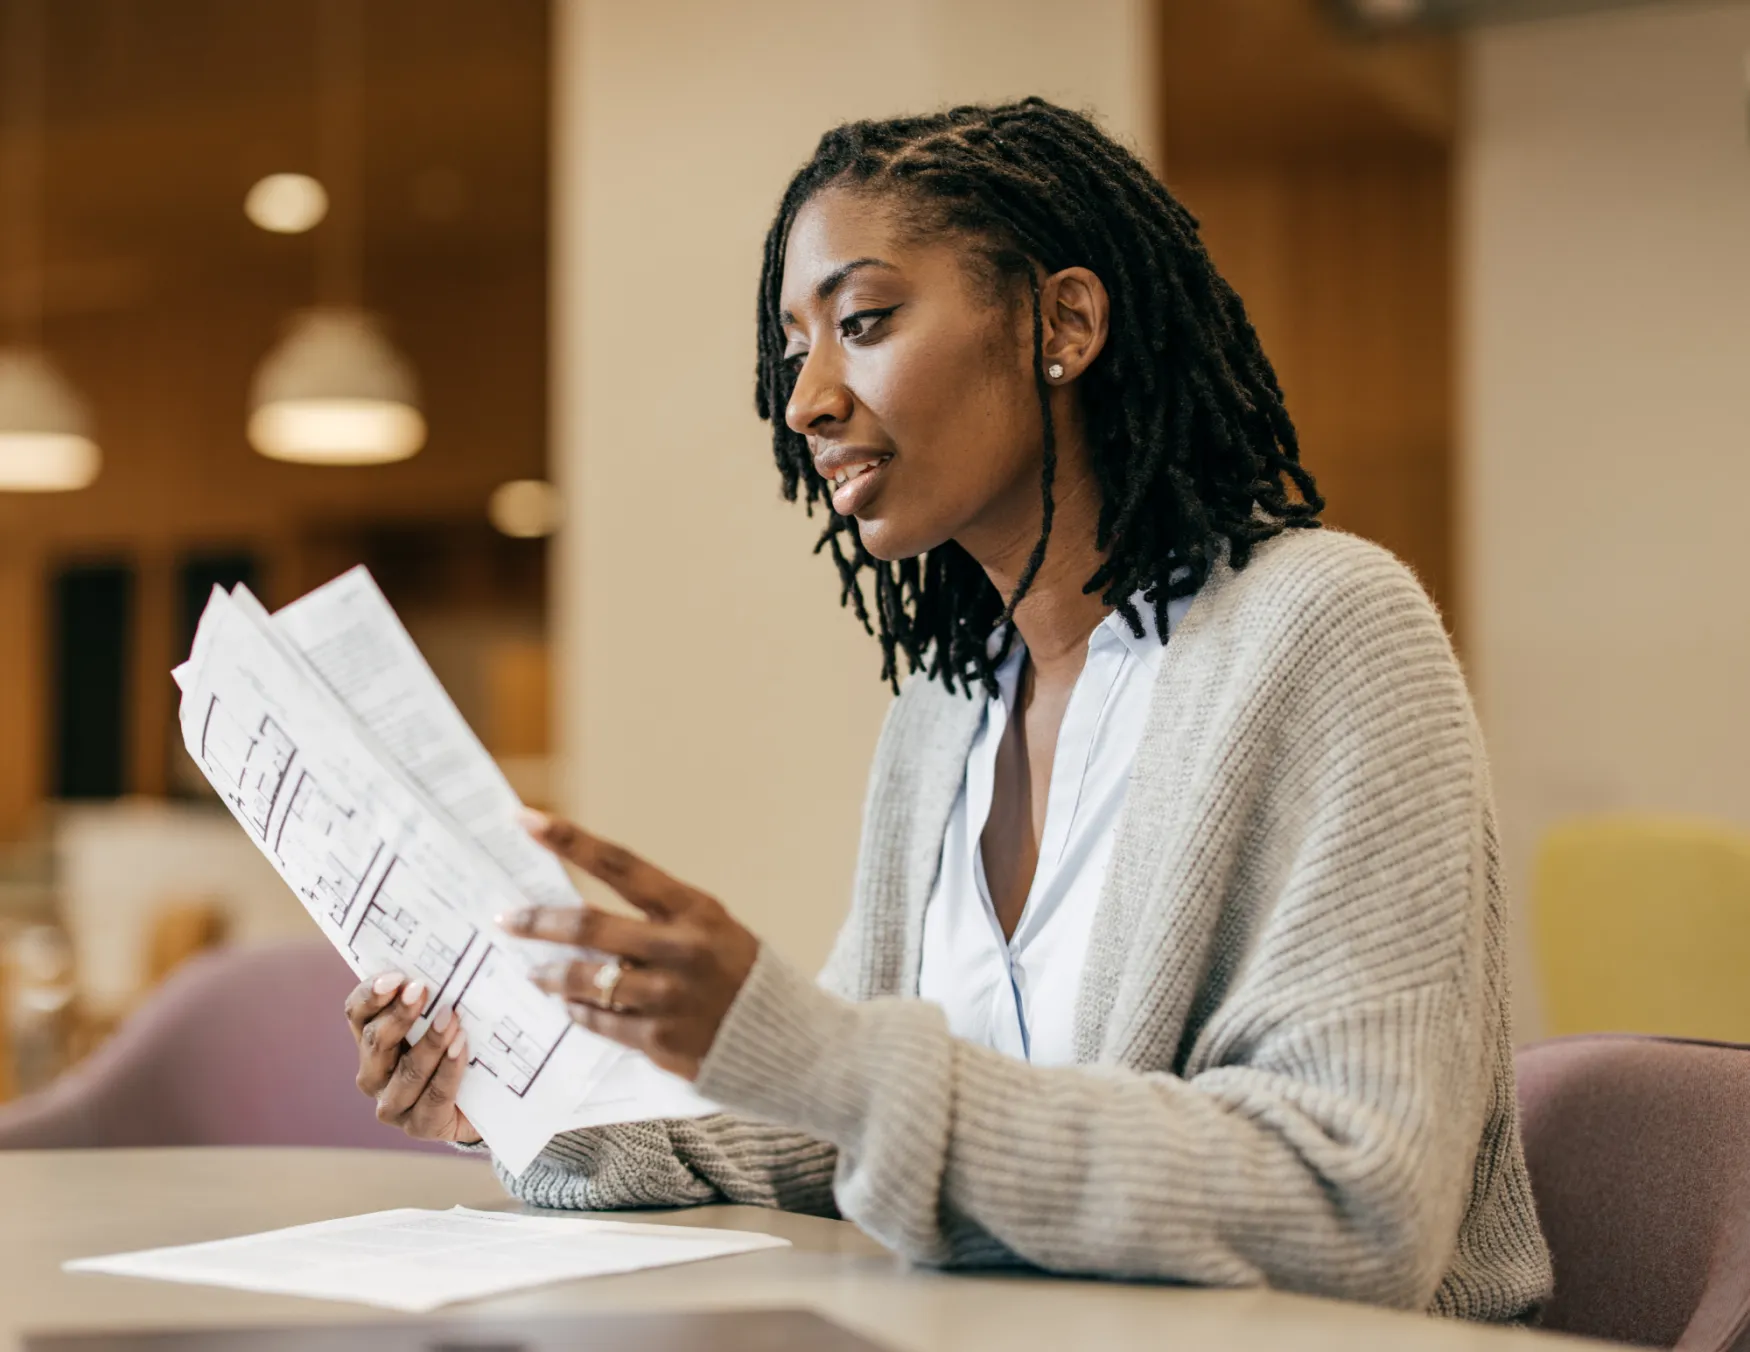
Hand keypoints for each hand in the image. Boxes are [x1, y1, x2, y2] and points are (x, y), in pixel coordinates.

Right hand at [345, 973, 480, 1143]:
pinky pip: (433, 1098)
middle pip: (375, 1041)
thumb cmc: (464, 1044)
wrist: (490, 1099)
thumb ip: (443, 988)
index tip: (396, 976)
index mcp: (373, 1038)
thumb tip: (466, 951)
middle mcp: (375, 1073)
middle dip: (399, 1014)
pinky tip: (460, 1048)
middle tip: (422, 990)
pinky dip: (448, 1071)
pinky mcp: (420, 1126)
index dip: (371, 993)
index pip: (357, 1013)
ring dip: (428, 1043)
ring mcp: (394, 1104)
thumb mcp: (452, 1012)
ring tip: (451, 1019)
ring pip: (405, 1072)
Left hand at [503, 811, 760, 1081]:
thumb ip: (654, 920)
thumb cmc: (738, 974)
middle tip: (506, 918)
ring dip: (551, 975)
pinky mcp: (661, 1042)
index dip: (571, 841)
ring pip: (585, 980)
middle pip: (589, 926)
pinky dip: (578, 1010)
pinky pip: (600, 1021)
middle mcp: (682, 950)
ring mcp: (670, 999)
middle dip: (537, 921)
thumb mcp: (710, 929)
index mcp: (695, 910)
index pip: (622, 865)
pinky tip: (571, 1004)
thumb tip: (576, 920)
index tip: (527, 820)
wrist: (789, 1040)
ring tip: (535, 972)